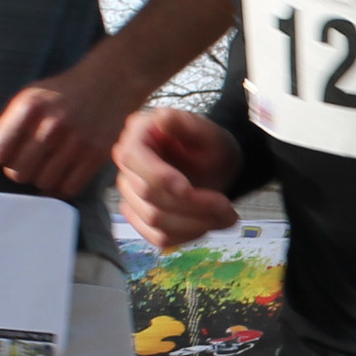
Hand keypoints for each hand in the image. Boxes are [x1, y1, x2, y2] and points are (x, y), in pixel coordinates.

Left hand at [0, 63, 129, 198]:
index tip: (9, 150)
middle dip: (19, 170)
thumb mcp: (29, 95)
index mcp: (30, 106)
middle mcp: (51, 125)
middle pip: (17, 173)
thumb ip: (0, 121)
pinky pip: (68, 188)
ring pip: (42, 183)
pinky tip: (64, 171)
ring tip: (48, 164)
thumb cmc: (63, 90)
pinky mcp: (96, 155)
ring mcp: (76, 142)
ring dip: (42, 178)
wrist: (112, 80)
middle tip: (30, 159)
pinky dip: (62, 185)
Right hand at [115, 107, 241, 249]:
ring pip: (154, 221)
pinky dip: (187, 236)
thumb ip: (187, 125)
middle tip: (228, 207)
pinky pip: (157, 237)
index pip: (133, 159)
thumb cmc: (210, 145)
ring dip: (195, 225)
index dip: (159, 178)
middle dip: (192, 205)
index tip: (189, 190)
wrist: (216, 165)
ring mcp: (130, 192)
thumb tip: (161, 117)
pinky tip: (209, 225)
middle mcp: (127, 164)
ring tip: (227, 217)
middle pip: (148, 195)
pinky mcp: (139, 216)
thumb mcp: (207, 132)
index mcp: (137, 135)